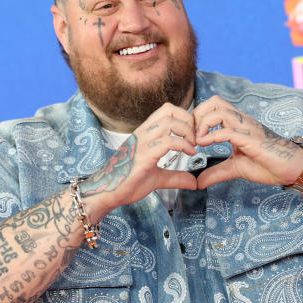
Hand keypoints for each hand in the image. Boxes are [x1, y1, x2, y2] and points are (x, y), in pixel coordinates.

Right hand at [79, 103, 198, 217]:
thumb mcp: (157, 178)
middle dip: (189, 121)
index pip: (167, 110)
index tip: (193, 135)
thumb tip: (194, 182)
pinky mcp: (143, 155)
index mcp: (145, 133)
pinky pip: (167, 142)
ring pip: (169, 122)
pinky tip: (189, 154)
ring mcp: (142, 142)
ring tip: (193, 147)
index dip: (185, 118)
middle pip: (170, 110)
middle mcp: (143, 133)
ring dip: (187, 132)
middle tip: (196, 139)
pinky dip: (183, 145)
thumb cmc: (126, 182)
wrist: (107, 192)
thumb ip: (175, 177)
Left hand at [193, 95, 302, 189]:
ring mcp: (247, 128)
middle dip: (198, 115)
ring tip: (199, 142)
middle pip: (214, 101)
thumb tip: (198, 182)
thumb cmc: (267, 164)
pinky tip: (205, 145)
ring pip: (219, 110)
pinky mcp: (251, 139)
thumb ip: (216, 172)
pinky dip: (212, 136)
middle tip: (193, 135)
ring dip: (203, 124)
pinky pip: (228, 131)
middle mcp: (241, 121)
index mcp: (236, 124)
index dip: (198, 117)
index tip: (192, 136)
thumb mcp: (235, 168)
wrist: (292, 168)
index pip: (213, 106)